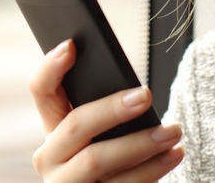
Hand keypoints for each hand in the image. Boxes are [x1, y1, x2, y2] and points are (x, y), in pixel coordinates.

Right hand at [27, 39, 183, 181]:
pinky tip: (173, 155)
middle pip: (75, 125)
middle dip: (112, 109)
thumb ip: (104, 111)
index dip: (51, 67)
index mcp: (52, 127)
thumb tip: (134, 90)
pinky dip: (151, 170)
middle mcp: (50, 157)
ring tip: (173, 131)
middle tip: (146, 96)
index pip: (41, 90)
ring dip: (140, 144)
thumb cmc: (112, 158)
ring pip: (97, 161)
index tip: (71, 45)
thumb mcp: (101, 134)